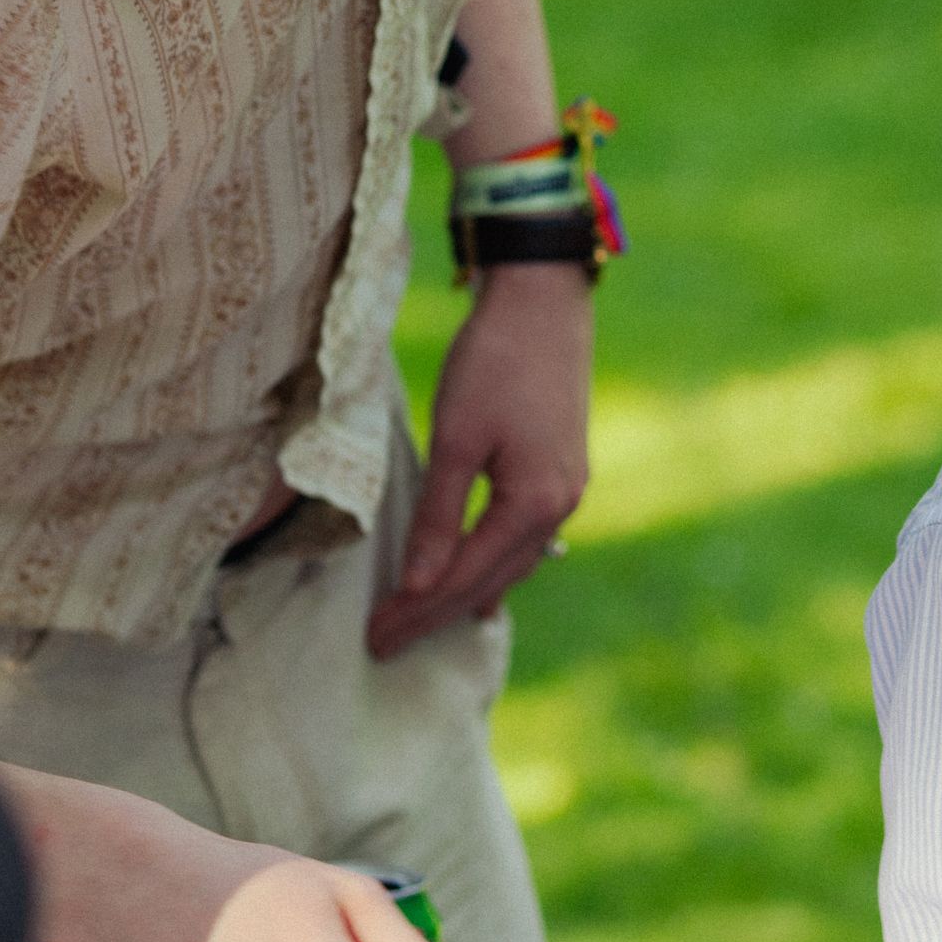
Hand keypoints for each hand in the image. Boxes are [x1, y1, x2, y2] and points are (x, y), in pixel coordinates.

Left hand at [372, 265, 591, 654]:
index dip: (417, 609)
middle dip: (436, 612)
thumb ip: (437, 513)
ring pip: (511, 563)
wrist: (545, 299)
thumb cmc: (495, 359)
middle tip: (386, 642)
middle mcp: (559, 506)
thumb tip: (417, 582)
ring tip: (427, 621)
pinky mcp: (561, 470)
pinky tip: (481, 577)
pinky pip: (523, 539)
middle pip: (490, 579)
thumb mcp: (456, 436)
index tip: (375, 637)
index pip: (463, 576)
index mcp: (533, 503)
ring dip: (466, 593)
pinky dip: (493, 564)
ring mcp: (566, 489)